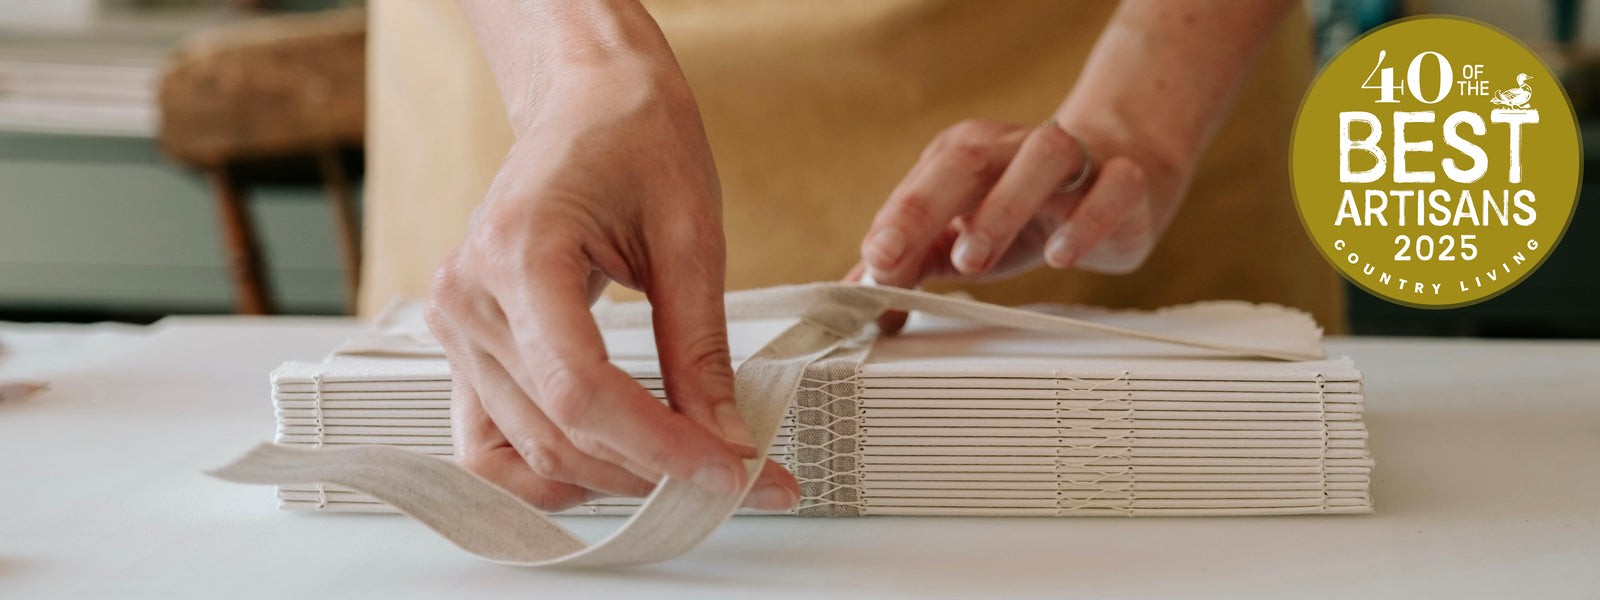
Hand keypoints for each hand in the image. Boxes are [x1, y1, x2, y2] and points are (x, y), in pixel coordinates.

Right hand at [425, 65, 798, 511]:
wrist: (586, 99)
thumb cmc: (635, 138)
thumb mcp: (690, 235)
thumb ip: (700, 348)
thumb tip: (728, 439)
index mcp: (519, 251)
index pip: (582, 390)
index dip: (660, 446)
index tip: (731, 472)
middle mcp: (468, 296)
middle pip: (557, 431)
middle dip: (653, 472)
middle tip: (740, 478)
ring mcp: (455, 324)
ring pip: (527, 450)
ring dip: (612, 479)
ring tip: (687, 473)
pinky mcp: (465, 344)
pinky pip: (490, 442)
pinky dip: (552, 470)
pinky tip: (616, 465)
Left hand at [852, 116, 1190, 330]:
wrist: (1120, 170)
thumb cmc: (1028, 206)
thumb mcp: (960, 234)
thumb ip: (910, 263)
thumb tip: (857, 302)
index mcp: (963, 157)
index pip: (919, 184)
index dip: (892, 223)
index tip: (872, 262)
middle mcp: (1011, 149)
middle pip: (963, 160)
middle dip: (923, 206)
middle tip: (896, 256)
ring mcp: (1072, 159)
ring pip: (1040, 160)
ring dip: (1001, 207)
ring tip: (970, 261)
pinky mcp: (1123, 180)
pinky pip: (1111, 187)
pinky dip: (1086, 220)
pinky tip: (1061, 255)